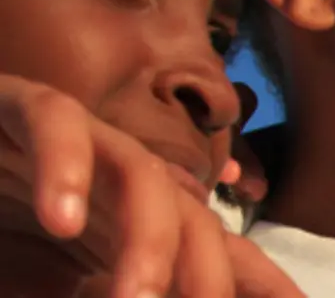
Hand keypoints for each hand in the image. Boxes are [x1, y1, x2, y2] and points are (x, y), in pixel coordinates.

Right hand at [0, 74, 298, 297]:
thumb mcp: (44, 288)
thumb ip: (105, 294)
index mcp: (131, 230)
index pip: (215, 252)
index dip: (261, 283)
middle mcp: (118, 182)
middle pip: (192, 220)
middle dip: (205, 276)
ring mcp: (77, 142)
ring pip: (142, 177)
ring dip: (146, 241)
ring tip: (137, 297)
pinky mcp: (16, 105)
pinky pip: (53, 122)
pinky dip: (63, 167)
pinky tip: (60, 218)